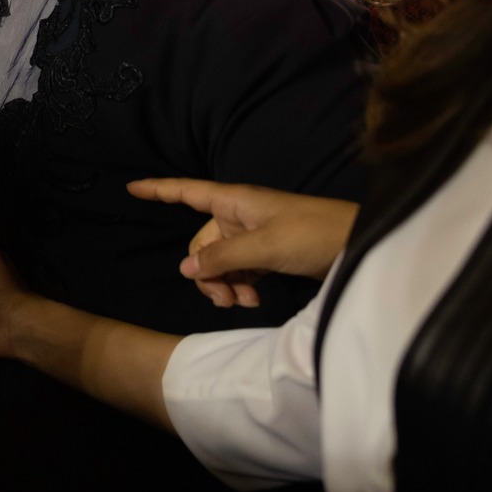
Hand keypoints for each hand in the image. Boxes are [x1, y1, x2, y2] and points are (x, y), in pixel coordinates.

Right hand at [127, 179, 358, 307]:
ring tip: (244, 303)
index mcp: (233, 202)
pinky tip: (253, 300)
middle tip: (225, 299)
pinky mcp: (270, 254)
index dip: (158, 190)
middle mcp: (239, 216)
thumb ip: (222, 257)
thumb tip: (187, 269)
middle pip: (202, 242)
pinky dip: (241, 285)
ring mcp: (254, 236)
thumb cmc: (313, 233)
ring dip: (225, 283)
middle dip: (207, 272)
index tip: (130, 188)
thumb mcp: (264, 246)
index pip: (186, 192)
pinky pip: (240, 269)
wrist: (360, 243)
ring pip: (220, 261)